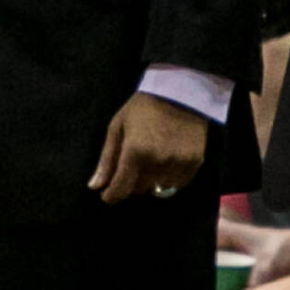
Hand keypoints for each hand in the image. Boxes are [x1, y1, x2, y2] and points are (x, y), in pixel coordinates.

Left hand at [89, 90, 207, 203]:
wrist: (181, 94)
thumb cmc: (142, 109)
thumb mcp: (117, 128)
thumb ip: (107, 160)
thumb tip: (94, 187)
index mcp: (135, 152)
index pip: (121, 188)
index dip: (111, 195)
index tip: (107, 195)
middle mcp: (157, 162)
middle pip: (138, 190)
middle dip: (130, 183)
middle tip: (130, 165)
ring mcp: (178, 164)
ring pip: (158, 189)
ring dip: (150, 181)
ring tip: (150, 161)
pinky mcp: (195, 163)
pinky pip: (178, 184)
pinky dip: (169, 179)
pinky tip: (166, 162)